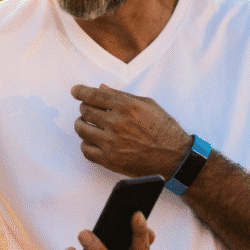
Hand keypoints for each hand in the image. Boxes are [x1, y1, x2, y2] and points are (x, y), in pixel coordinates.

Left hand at [71, 83, 190, 176]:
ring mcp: (112, 143)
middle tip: (88, 110)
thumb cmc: (164, 130)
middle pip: (86, 111)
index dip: (81, 92)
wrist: (174, 158)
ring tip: (88, 125)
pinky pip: (86, 150)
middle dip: (84, 108)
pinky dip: (86, 144)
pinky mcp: (110, 160)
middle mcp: (117, 123)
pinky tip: (92, 141)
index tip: (75, 91)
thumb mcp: (148, 104)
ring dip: (82, 125)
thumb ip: (122, 96)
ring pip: (82, 129)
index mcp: (127, 107)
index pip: (94, 95)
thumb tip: (102, 89)